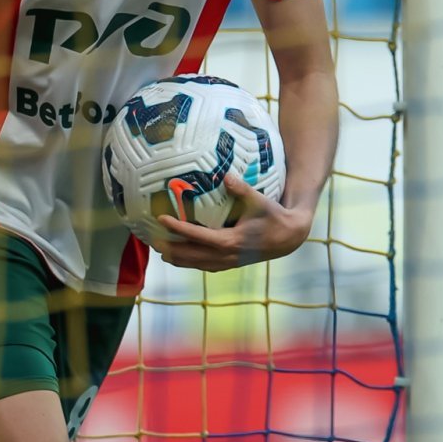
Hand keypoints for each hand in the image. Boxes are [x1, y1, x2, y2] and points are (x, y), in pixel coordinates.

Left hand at [155, 175, 312, 272]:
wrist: (289, 237)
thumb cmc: (274, 216)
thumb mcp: (259, 200)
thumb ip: (241, 188)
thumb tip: (225, 175)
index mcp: (231, 240)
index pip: (197, 236)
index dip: (178, 229)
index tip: (161, 220)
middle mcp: (227, 254)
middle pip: (192, 256)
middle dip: (172, 249)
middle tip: (153, 241)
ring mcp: (230, 262)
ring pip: (198, 264)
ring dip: (179, 259)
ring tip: (162, 253)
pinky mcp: (233, 263)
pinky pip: (207, 266)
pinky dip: (192, 263)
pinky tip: (184, 259)